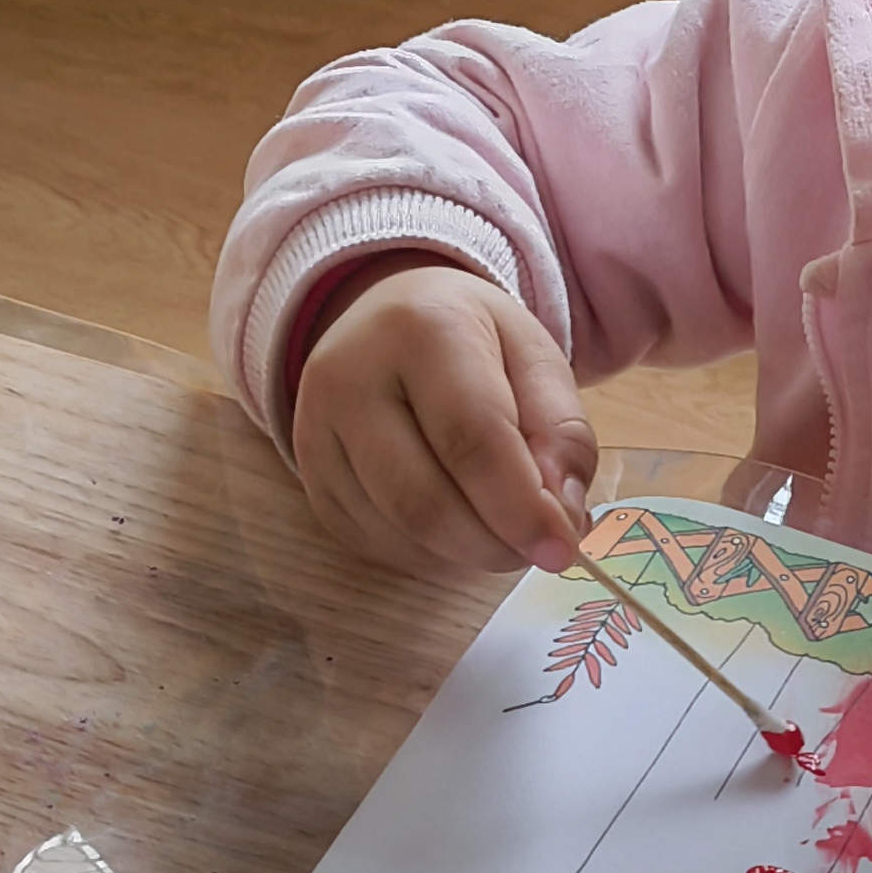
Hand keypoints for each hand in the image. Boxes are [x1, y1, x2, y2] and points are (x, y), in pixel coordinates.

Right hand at [289, 262, 597, 579]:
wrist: (394, 318)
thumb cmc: (478, 343)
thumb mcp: (538, 362)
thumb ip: (563, 434)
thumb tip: (560, 517)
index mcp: (423, 329)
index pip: (471, 439)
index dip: (520, 508)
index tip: (561, 549)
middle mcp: (350, 374)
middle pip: (423, 498)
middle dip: (492, 544)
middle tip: (535, 549)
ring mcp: (316, 427)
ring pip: (395, 529)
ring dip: (463, 554)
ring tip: (502, 533)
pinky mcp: (309, 472)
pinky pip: (370, 540)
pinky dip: (427, 554)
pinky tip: (457, 530)